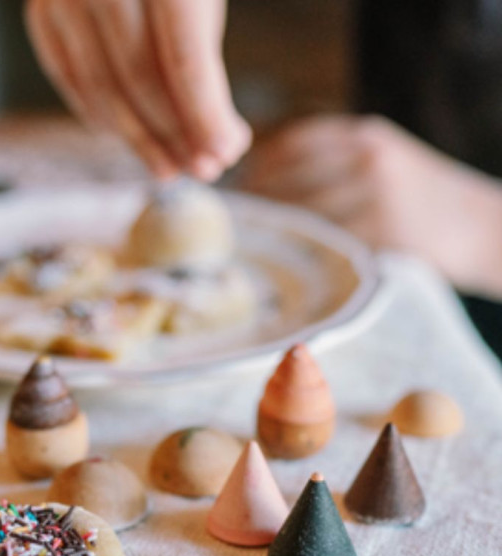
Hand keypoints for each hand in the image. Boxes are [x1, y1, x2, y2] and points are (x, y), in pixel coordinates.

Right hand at [25, 0, 251, 181]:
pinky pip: (68, 75)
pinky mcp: (40, 6)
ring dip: (139, 138)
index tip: (226, 152)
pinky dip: (98, 114)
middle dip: (175, 133)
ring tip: (171, 167)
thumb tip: (217, 137)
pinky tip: (126, 137)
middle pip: (138, 77)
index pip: (182, 53)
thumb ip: (202, 46)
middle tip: (205, 168)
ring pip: (101, 87)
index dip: (204, 112)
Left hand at [240, 115, 501, 298]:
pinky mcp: (384, 232)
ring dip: (270, 235)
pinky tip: (282, 267)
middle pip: (286, 181)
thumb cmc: (424, 202)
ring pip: (301, 215)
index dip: (255, 169)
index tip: (234, 191)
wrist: (483, 228)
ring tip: (247, 251)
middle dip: (255, 206)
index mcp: (364, 136)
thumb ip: (336, 165)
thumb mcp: (386, 162)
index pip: (291, 144)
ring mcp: (376, 194)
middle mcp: (368, 157)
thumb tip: (264, 185)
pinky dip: (300, 256)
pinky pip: (327, 245)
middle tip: (230, 229)